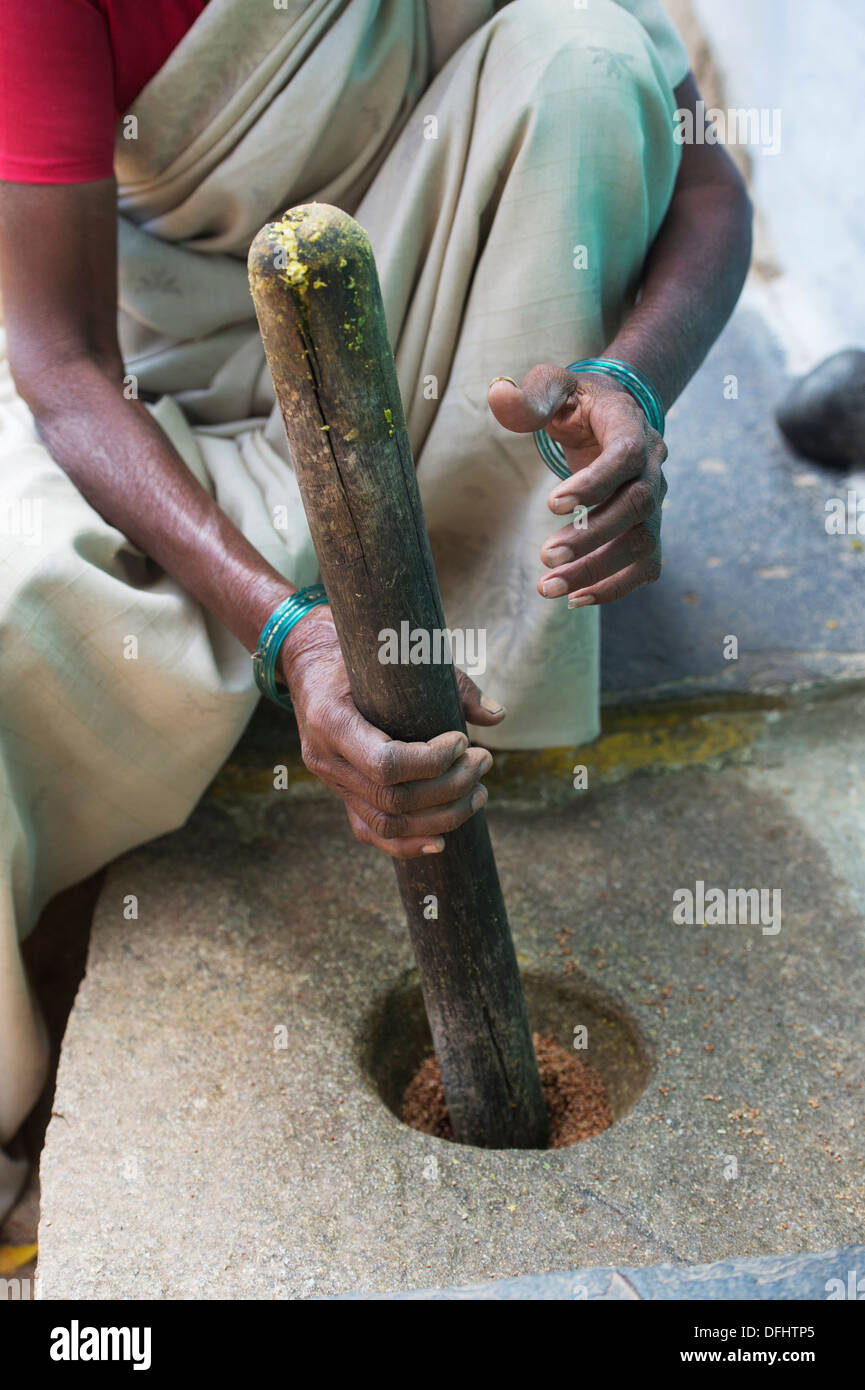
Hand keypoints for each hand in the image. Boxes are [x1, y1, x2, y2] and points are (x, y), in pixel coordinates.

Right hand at [279, 606, 505, 858]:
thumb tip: (496, 716)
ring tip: (477, 793)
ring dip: (440, 816)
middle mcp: (325, 758)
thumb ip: (450, 684)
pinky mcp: (340, 794)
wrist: (310, 664)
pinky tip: (441, 839)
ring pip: (386, 822)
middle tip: (483, 762)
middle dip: (449, 787)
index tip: (463, 741)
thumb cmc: (357, 654)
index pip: (386, 763)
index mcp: (331, 720)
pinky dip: (407, 843)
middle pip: (392, 798)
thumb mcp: (398, 656)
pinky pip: (370, 832)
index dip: (433, 761)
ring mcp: (330, 781)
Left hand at [489, 365, 667, 605]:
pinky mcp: (648, 528)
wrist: (610, 417)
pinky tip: (573, 599)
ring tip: (549, 587)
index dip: (595, 483)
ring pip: (642, 542)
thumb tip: (498, 393)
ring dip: (597, 570)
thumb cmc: (577, 402)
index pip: (626, 456)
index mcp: (631, 427)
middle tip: (545, 557)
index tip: (552, 505)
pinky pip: (645, 566)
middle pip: (638, 506)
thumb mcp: (554, 386)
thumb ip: (530, 395)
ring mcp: (656, 502)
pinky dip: (614, 587)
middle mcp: (653, 466)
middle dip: (592, 537)